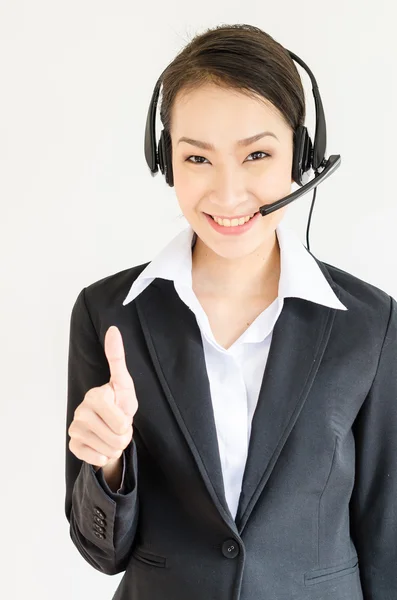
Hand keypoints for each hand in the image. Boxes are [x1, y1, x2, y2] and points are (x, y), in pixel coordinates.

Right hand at [68, 325, 137, 468]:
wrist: (112, 428)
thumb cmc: (120, 404)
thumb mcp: (125, 384)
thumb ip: (118, 358)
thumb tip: (113, 328)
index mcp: (95, 395)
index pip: (121, 420)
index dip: (127, 422)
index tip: (122, 413)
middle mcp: (80, 410)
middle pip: (117, 437)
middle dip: (124, 436)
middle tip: (120, 426)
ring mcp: (75, 427)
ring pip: (108, 449)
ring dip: (116, 446)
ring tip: (112, 434)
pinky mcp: (73, 444)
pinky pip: (96, 458)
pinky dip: (105, 456)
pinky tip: (102, 445)